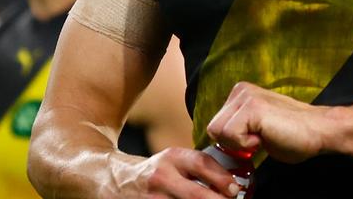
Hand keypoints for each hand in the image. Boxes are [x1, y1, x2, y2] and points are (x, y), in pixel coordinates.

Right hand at [118, 147, 243, 198]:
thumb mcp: (174, 160)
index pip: (201, 164)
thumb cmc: (156, 171)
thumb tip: (231, 185)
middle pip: (196, 194)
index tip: (235, 188)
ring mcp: (153, 198)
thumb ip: (198, 168)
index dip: (221, 178)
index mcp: (172, 158)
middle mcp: (162, 177)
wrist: (118, 180)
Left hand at [205, 82, 334, 163]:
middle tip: (260, 139)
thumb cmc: (292, 134)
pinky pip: (231, 136)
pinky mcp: (253, 108)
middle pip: (213, 128)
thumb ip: (237, 128)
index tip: (255, 139)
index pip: (216, 124)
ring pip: (219, 132)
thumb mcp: (255, 127)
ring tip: (264, 136)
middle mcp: (241, 90)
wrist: (319, 131)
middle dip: (233, 142)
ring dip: (241, 143)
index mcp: (241, 92)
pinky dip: (247, 145)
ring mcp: (246, 97)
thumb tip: (218, 141)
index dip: (232, 141)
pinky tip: (266, 137)